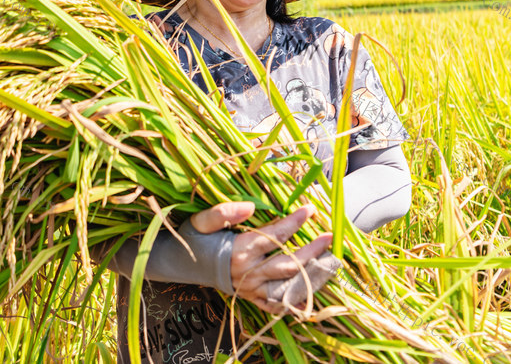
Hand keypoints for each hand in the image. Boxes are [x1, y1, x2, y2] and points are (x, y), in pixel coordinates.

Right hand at [190, 202, 339, 313]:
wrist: (180, 266)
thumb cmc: (193, 240)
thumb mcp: (201, 221)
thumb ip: (223, 212)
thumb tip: (251, 206)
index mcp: (239, 252)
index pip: (274, 236)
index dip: (294, 223)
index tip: (310, 210)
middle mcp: (248, 274)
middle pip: (288, 264)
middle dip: (312, 251)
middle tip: (330, 238)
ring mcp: (251, 290)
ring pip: (288, 287)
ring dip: (311, 277)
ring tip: (329, 263)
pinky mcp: (250, 298)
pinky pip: (277, 305)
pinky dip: (296, 300)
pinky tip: (312, 290)